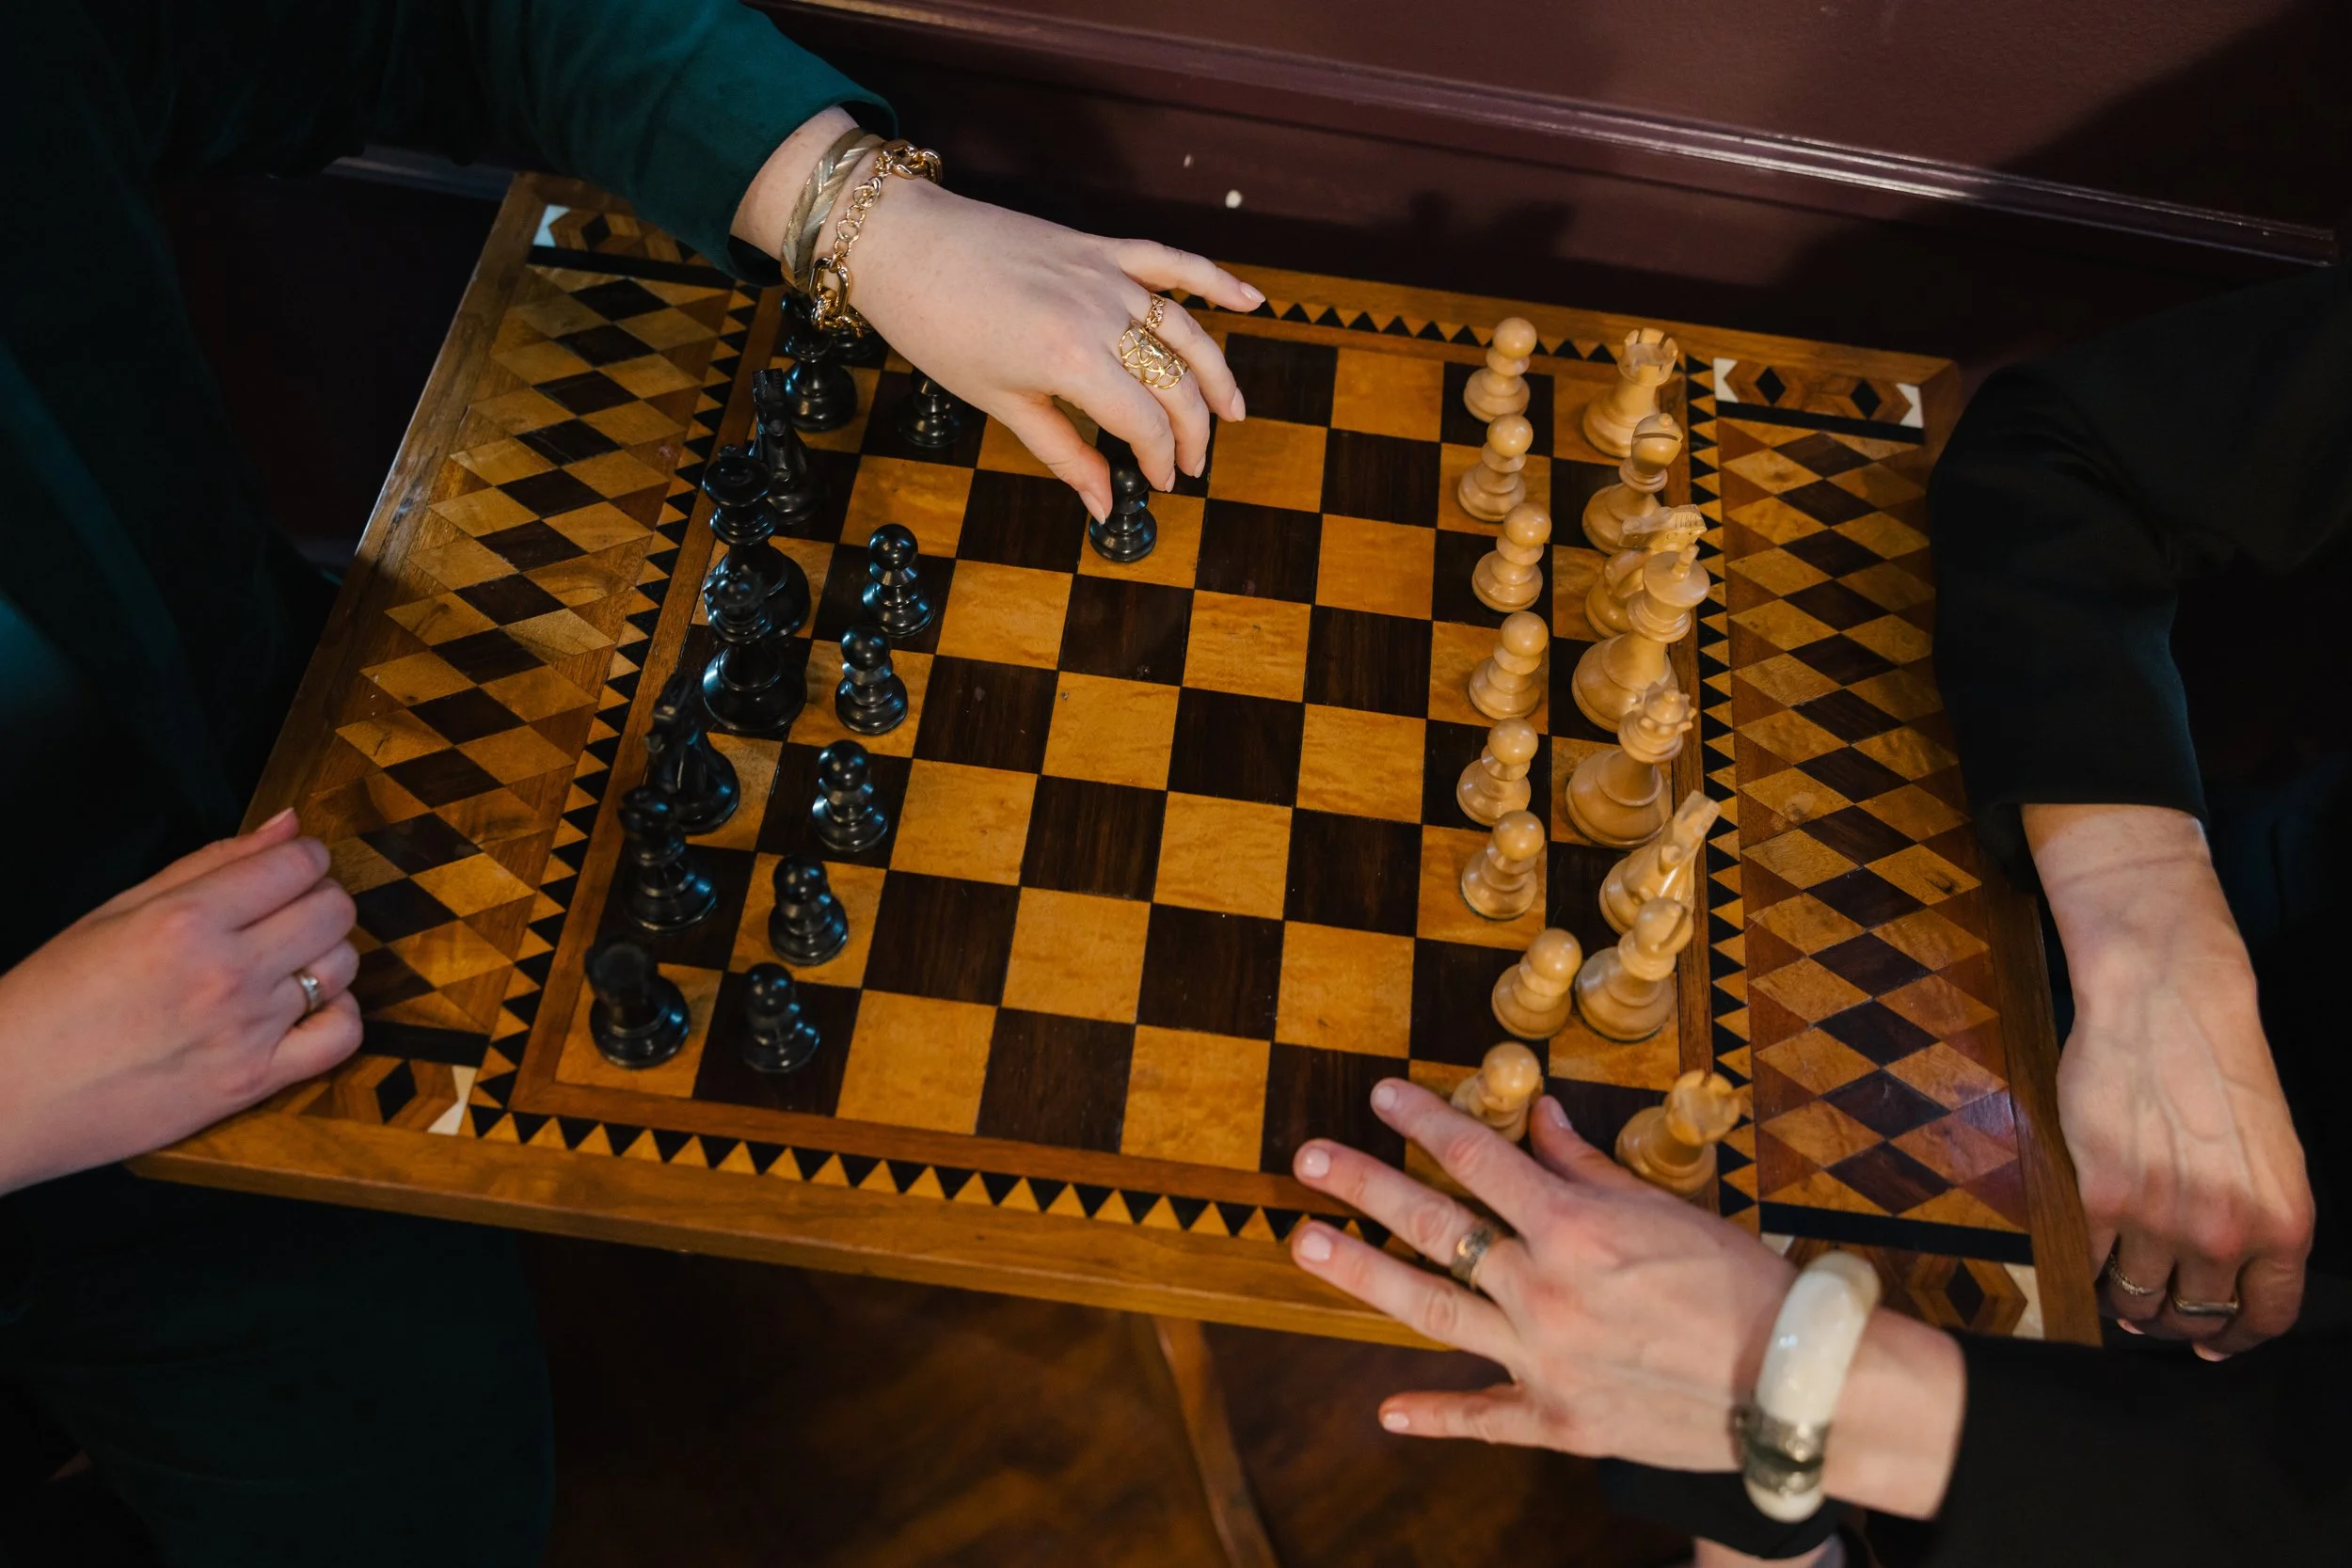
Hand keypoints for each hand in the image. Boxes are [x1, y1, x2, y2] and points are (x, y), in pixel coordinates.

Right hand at [0, 809, 361, 1193]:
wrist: (11, 1095)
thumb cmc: (52, 999)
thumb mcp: (117, 910)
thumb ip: (211, 863)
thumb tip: (289, 825)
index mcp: (184, 919)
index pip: (297, 863)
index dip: (303, 858)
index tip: (288, 869)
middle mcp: (225, 971)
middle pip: (334, 909)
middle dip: (319, 900)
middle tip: (286, 915)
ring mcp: (246, 1029)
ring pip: (343, 966)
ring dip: (325, 956)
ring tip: (284, 964)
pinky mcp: (254, 1081)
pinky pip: (343, 1036)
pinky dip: (338, 1016)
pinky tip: (305, 1010)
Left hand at [734, 110, 1261, 517]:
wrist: (901, 243)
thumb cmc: (937, 329)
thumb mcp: (999, 402)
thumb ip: (1063, 451)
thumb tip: (1102, 503)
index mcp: (1071, 362)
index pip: (1146, 423)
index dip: (1161, 460)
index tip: (1159, 484)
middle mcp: (1101, 315)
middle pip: (1176, 382)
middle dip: (1193, 431)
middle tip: (1190, 465)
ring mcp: (1106, 275)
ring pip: (1186, 329)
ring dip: (1217, 375)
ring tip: (1233, 412)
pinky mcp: (1099, 247)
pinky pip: (1171, 262)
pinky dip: (1216, 279)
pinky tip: (1253, 300)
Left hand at [1286, 1080, 1963, 1517]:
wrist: (1794, 1384)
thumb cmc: (1739, 1282)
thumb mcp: (1663, 1207)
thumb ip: (1588, 1166)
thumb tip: (1537, 1115)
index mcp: (1572, 1225)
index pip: (1475, 1157)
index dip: (1422, 1121)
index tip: (1381, 1095)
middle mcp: (1543, 1289)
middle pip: (1433, 1225)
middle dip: (1364, 1186)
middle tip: (1309, 1161)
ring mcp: (1543, 1359)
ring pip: (1432, 1310)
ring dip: (1363, 1276)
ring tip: (1306, 1245)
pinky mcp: (1558, 1421)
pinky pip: (1483, 1418)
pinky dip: (1435, 1414)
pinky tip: (1387, 1412)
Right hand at [2026, 803, 2314, 1354]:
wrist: (2167, 1007)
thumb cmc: (2221, 1071)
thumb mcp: (2271, 1156)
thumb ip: (2257, 1223)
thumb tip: (2221, 1284)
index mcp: (2284, 1223)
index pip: (2265, 1319)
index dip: (2235, 1341)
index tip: (2210, 1344)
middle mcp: (2228, 1232)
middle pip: (2194, 1317)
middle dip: (2173, 1322)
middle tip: (2152, 1309)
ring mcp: (2162, 1218)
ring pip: (2138, 1299)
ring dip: (2125, 1301)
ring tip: (2117, 1281)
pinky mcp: (2102, 1195)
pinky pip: (2090, 1262)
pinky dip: (2086, 1266)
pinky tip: (2088, 1251)